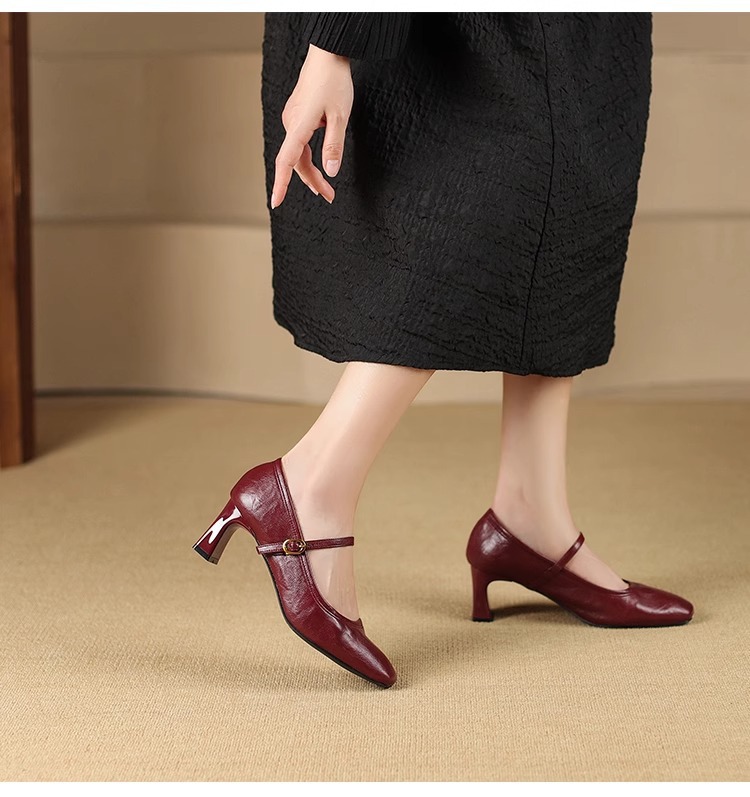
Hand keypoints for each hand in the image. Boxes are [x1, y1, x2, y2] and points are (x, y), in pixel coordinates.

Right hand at [270, 44, 353, 208]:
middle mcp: (290, 123)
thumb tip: (330, 172)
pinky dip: (308, 157)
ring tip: (326, 189)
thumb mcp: (340, 116)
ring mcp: (292, 119)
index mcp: (299, 125)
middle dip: (312, 181)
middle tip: (329, 196)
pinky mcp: (296, 115)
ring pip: (299, 153)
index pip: (287, 161)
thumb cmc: (334, 82)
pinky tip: (319, 162)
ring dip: (311, 172)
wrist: (328, 54)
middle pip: (297, 162)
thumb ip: (334, 146)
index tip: (276, 202)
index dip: (281, 184)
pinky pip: (299, 143)